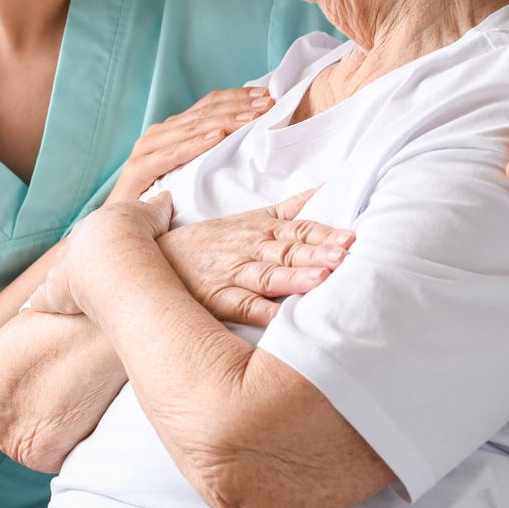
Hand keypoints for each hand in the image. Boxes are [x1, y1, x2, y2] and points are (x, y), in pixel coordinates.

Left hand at [25, 194, 176, 315]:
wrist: (115, 250)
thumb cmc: (135, 232)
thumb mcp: (152, 214)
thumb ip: (158, 206)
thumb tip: (167, 198)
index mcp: (94, 228)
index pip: (93, 235)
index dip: (99, 243)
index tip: (104, 251)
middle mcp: (74, 247)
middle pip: (71, 254)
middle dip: (76, 262)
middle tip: (85, 275)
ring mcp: (61, 270)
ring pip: (56, 276)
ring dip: (61, 284)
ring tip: (67, 296)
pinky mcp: (54, 294)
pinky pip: (43, 299)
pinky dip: (42, 303)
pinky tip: (36, 309)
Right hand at [108, 88, 273, 203]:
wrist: (121, 225)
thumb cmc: (160, 202)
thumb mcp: (192, 174)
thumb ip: (210, 155)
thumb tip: (251, 143)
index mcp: (173, 131)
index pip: (209, 105)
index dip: (237, 98)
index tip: (267, 97)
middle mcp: (159, 134)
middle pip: (203, 113)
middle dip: (237, 107)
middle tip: (267, 105)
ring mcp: (146, 149)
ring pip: (190, 129)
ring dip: (223, 121)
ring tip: (249, 119)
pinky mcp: (137, 170)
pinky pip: (169, 155)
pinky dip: (193, 145)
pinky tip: (216, 138)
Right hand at [158, 189, 352, 326]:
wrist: (158, 258)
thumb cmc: (213, 242)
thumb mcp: (250, 218)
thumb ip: (289, 208)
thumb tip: (325, 188)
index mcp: (261, 230)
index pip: (298, 229)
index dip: (324, 233)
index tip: (350, 237)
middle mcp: (250, 250)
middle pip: (288, 251)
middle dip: (317, 253)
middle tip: (345, 255)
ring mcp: (233, 275)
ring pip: (268, 276)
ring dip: (295, 278)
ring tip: (322, 279)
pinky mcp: (217, 299)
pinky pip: (243, 306)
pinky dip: (263, 312)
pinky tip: (284, 319)